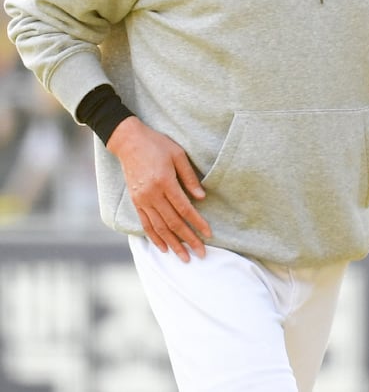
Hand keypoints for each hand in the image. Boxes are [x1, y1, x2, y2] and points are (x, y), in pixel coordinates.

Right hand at [107, 116, 210, 260]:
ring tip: (184, 257)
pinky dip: (155, 237)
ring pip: (159, 227)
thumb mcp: (178, 155)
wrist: (129, 141)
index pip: (184, 208)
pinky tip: (163, 248)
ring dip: (172, 244)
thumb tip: (201, 198)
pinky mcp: (135, 201)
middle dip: (188, 240)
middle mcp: (152, 194)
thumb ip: (189, 177)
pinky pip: (145, 224)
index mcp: (165, 181)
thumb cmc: (157, 144)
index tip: (208, 234)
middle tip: (201, 254)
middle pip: (173, 222)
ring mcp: (142, 199)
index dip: (197, 223)